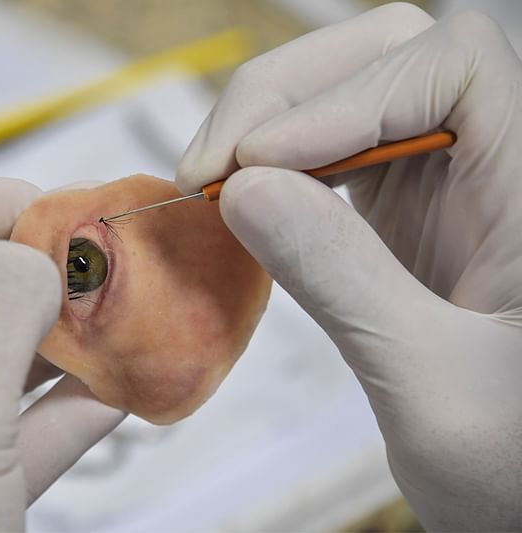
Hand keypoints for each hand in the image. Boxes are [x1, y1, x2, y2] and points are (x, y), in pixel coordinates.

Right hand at [177, 3, 521, 529]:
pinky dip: (277, 163)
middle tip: (209, 166)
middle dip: (287, 95)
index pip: (451, 66)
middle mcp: (499, 164)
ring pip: (352, 91)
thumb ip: (346, 282)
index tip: (262, 164)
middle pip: (391, 55)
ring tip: (208, 180)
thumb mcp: (434, 389)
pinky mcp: (411, 207)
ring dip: (270, 122)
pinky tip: (243, 199)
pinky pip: (334, 149)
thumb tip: (246, 189)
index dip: (347, 96)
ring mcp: (452, 180)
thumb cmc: (520, 465)